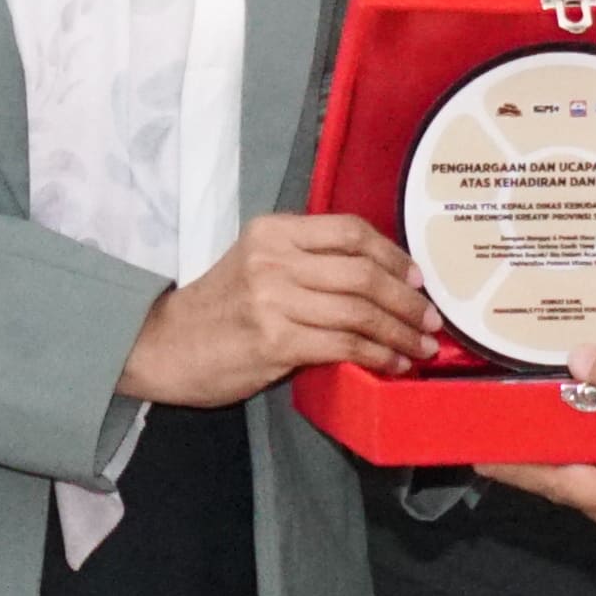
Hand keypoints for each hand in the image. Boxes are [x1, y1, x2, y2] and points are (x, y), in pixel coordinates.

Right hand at [119, 213, 438, 409]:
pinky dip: (377, 355)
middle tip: (430, 320)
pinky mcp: (274, 340)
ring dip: (400, 332)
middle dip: (407, 300)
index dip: (393, 255)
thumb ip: (307, 261)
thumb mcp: (258, 265)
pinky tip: (392, 363)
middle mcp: (273, 258)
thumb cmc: (220, 309)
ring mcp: (272, 299)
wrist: (165, 346)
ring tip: (421, 348)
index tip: (417, 279)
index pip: (350, 231)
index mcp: (272, 231)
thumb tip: (380, 278)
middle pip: (362, 272)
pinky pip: (344, 344)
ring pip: (359, 311)